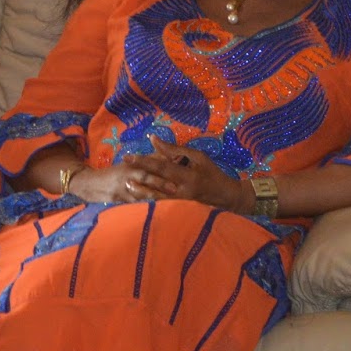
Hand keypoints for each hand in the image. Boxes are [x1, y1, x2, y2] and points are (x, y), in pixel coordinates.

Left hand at [69, 148, 244, 210]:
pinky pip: (162, 208)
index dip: (144, 161)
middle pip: (156, 185)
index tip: (129, 156)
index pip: (161, 167)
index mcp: (187, 176)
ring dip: (140, 193)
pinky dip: (149, 203)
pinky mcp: (181, 212)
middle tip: (122, 171)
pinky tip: (137, 201)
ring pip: (156, 199)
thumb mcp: (196, 157)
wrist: (228, 197)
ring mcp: (181, 204)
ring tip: (126, 185)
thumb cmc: (212, 173)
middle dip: (138, 177)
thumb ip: (173, 150)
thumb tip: (152, 138)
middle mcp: (183, 192)